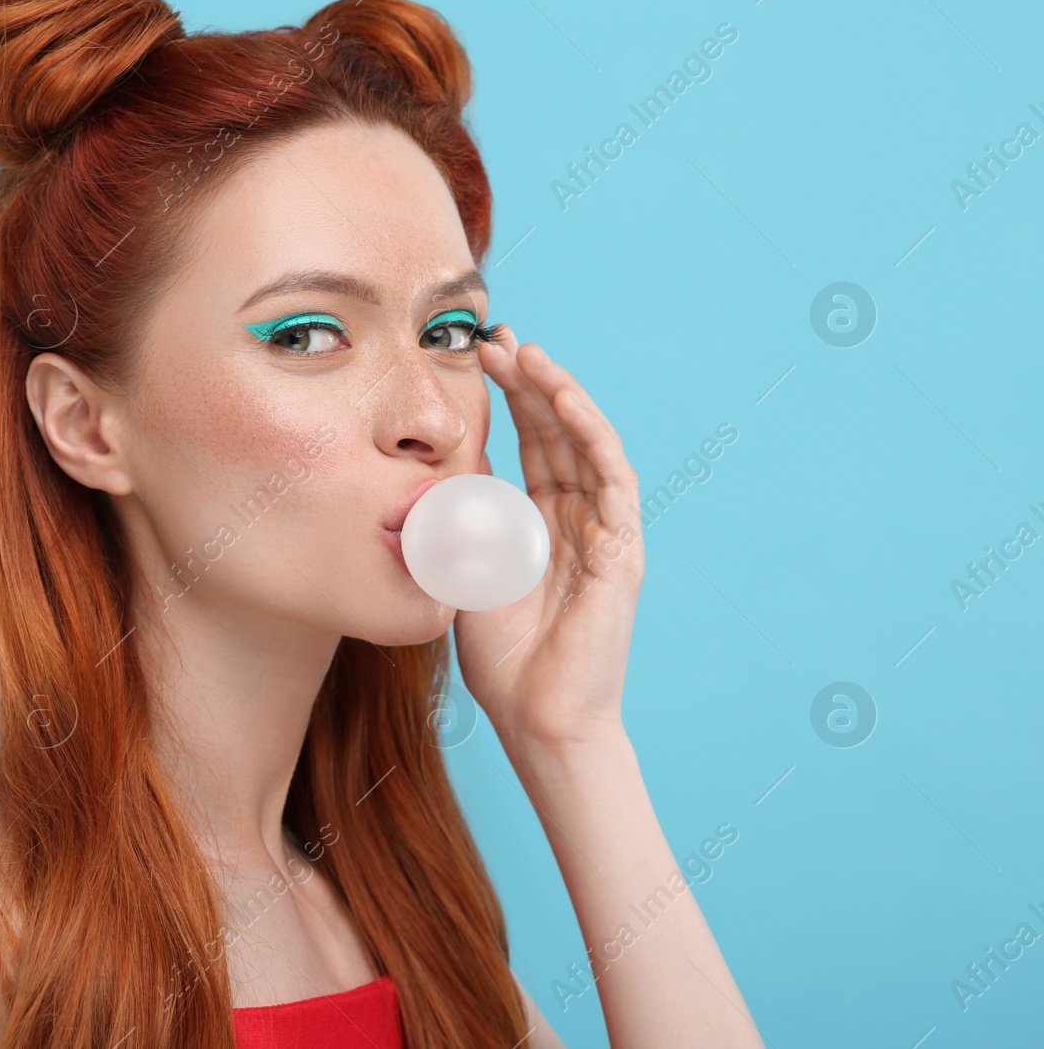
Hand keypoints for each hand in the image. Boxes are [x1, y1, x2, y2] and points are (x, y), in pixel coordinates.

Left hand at [453, 328, 644, 755]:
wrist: (536, 718)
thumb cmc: (502, 659)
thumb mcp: (464, 569)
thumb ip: (459, 520)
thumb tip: (435, 466)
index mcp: (542, 524)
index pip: (531, 444)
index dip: (509, 399)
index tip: (476, 357)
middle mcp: (578, 519)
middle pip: (557, 434)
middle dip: (528, 383)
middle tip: (495, 339)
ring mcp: (604, 532)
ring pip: (587, 444)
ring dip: (559, 395)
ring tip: (527, 354)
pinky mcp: (622, 550)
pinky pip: (611, 478)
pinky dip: (589, 434)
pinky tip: (563, 400)